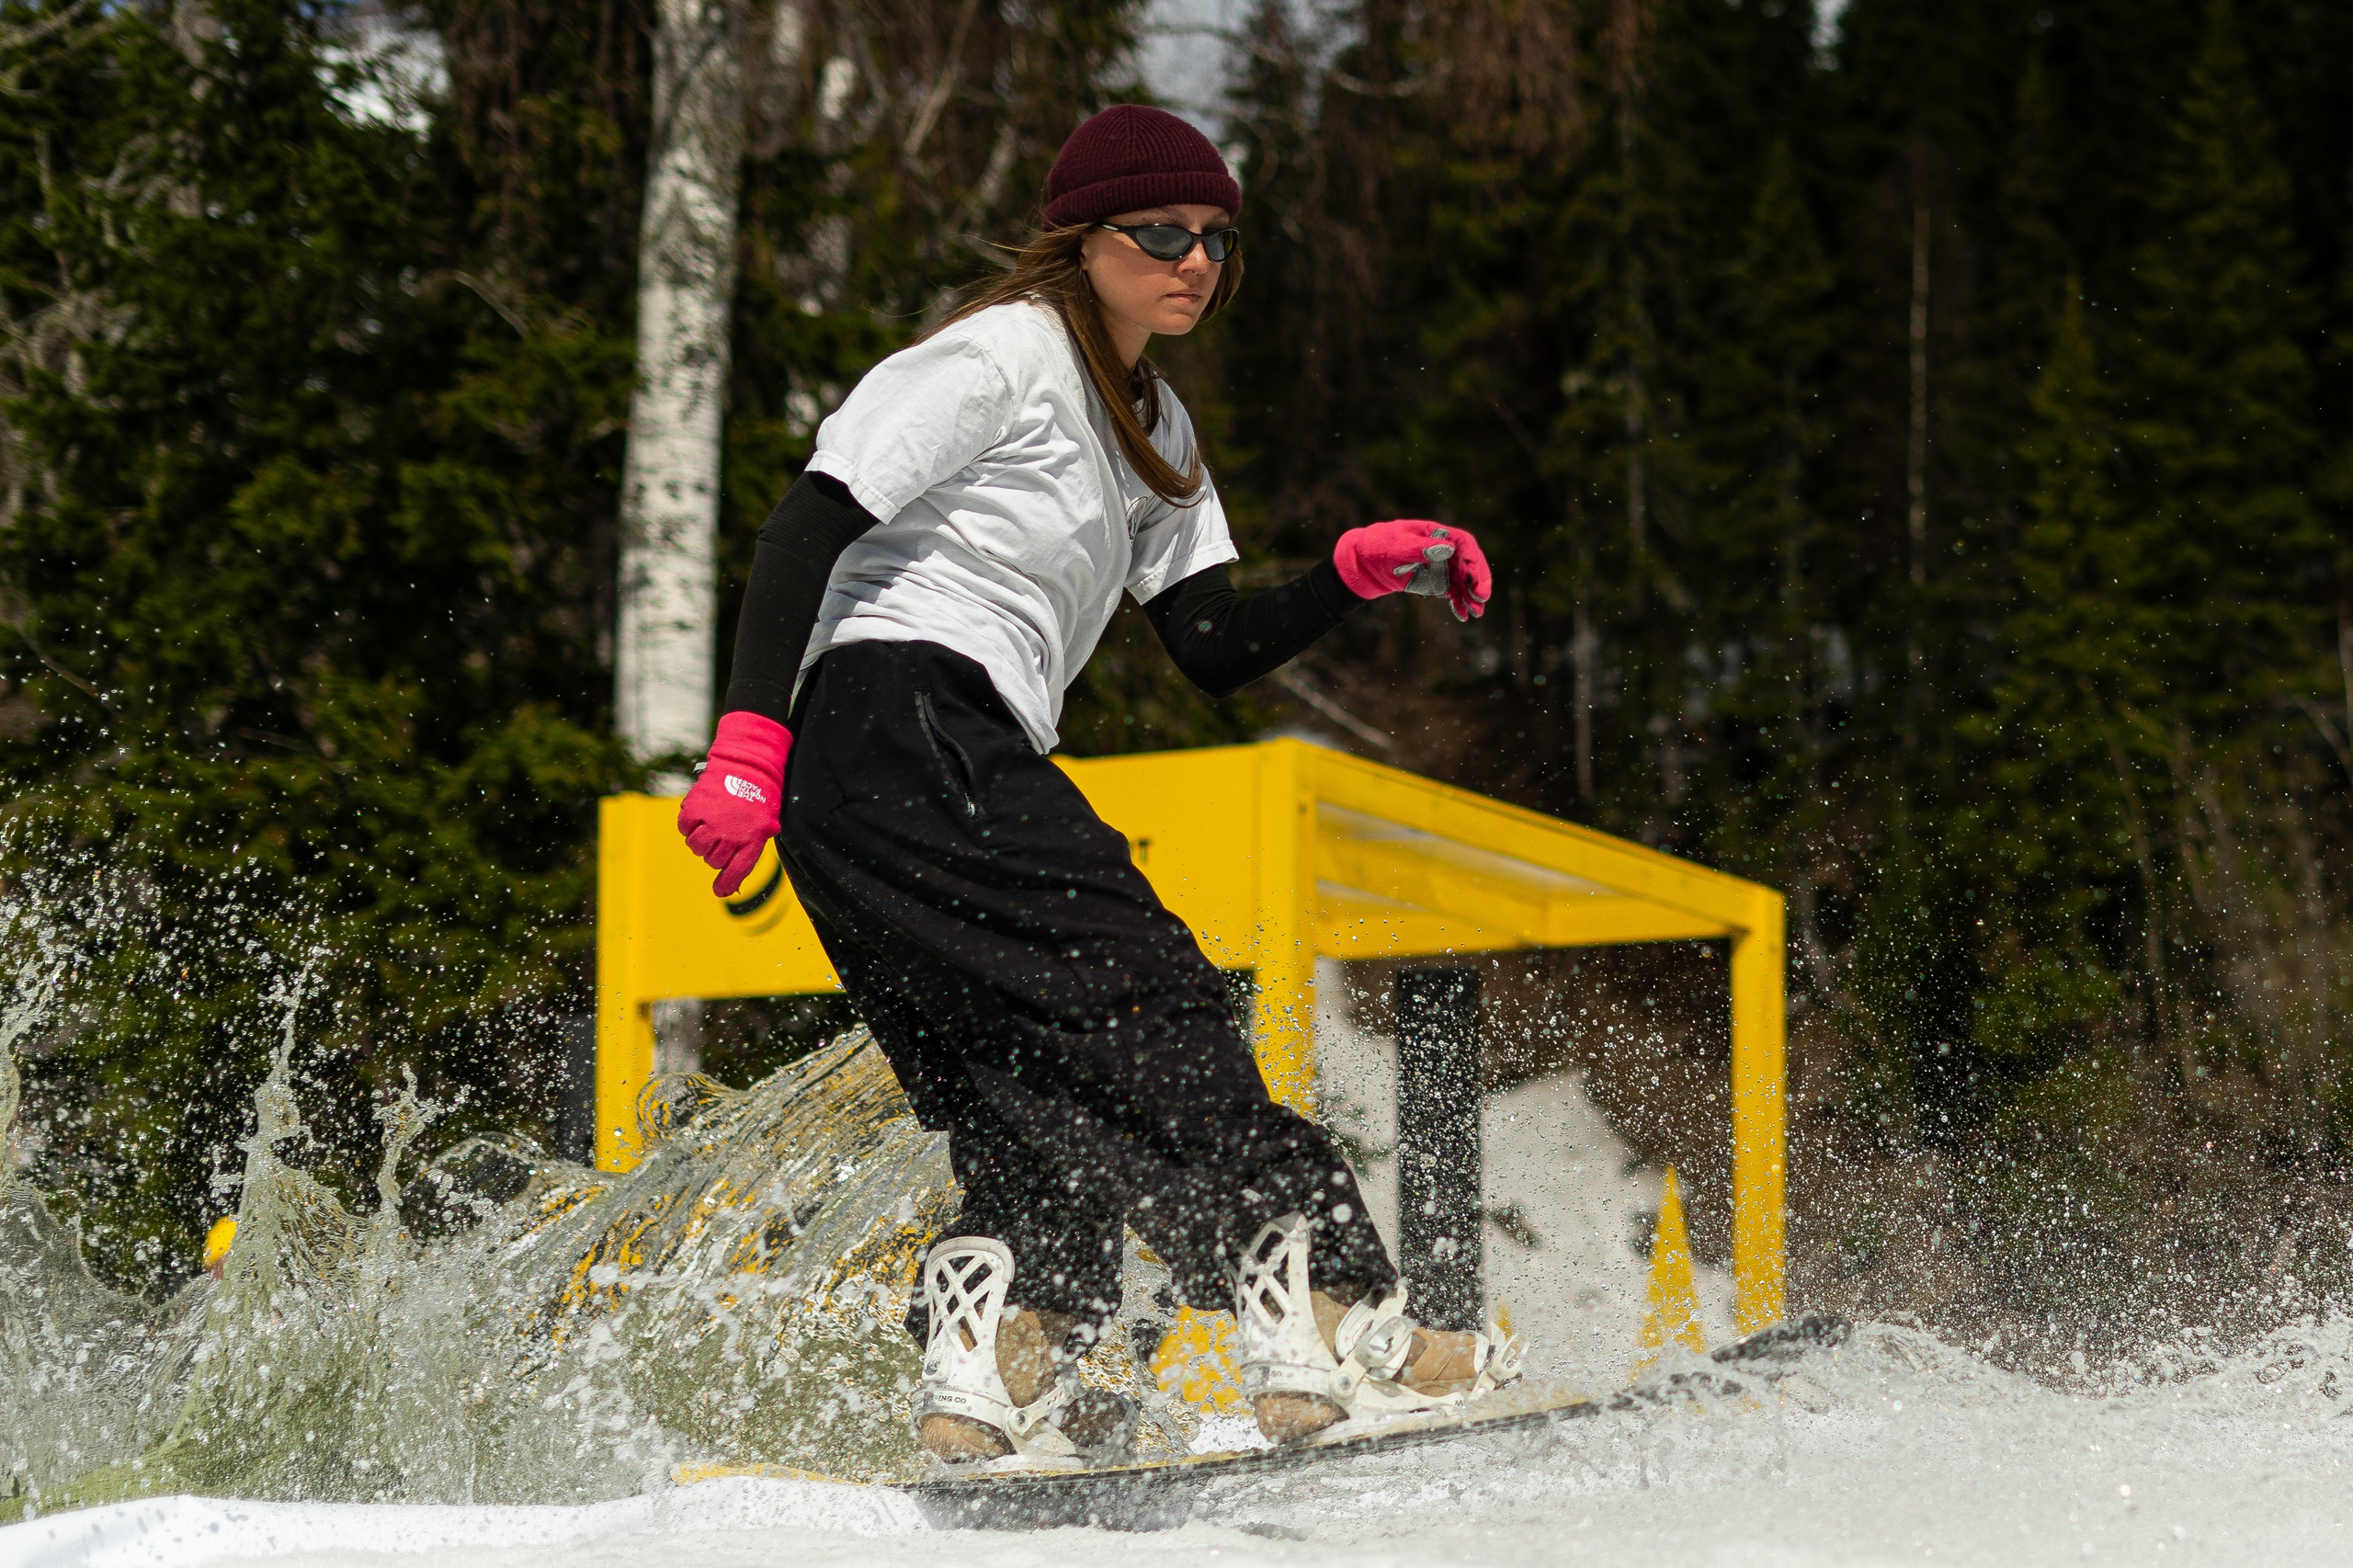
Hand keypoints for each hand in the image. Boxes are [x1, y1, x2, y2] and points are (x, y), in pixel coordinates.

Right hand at [677, 711, 792, 895]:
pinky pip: (683, 828)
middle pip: (712, 861)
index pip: (736, 872)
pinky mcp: (695, 808)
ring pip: (696, 847)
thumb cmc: (757, 797)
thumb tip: (732, 884)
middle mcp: (731, 835)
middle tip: (720, 836)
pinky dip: (688, 824)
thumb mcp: (765, 825)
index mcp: (752, 840)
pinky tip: (699, 814)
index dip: (726, 885)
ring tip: (710, 824)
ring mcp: (711, 822)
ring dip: (700, 840)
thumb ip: (750, 850)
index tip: (719, 891)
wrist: (746, 765)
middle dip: (714, 853)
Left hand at [1332, 519, 1491, 621]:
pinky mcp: (1437, 582)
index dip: (1473, 559)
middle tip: (1482, 597)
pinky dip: (1459, 603)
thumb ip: (1420, 548)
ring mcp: (1442, 567)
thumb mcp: (1396, 545)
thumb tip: (1447, 549)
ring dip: (1472, 596)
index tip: (1475, 576)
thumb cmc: (1379, 545)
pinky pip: (1453, 593)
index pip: (1464, 543)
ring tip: (1476, 613)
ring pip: (1464, 581)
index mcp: (1438, 534)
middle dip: (1478, 580)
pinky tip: (1464, 616)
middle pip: (1469, 563)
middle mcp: (1445, 549)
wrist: (1365, 563)